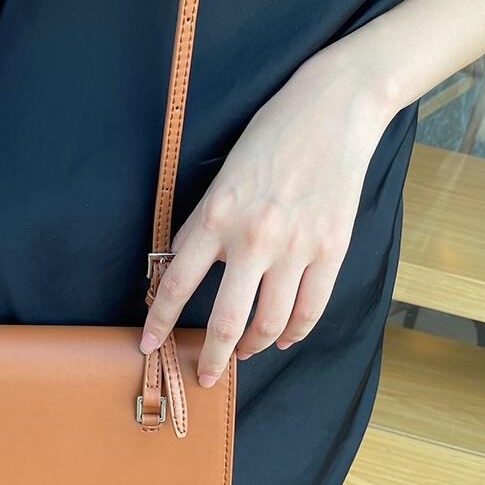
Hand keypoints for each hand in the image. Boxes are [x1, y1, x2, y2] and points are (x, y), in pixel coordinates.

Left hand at [139, 51, 395, 387]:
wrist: (335, 108)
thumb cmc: (272, 137)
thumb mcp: (222, 177)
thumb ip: (201, 226)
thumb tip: (179, 266)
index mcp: (217, 216)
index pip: (177, 283)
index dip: (160, 321)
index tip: (149, 345)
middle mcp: (254, 237)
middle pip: (226, 320)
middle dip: (212, 359)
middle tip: (205, 377)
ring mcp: (296, 246)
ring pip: (271, 322)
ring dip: (254, 347)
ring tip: (245, 352)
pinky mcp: (331, 250)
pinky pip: (310, 310)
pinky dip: (294, 333)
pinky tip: (283, 339)